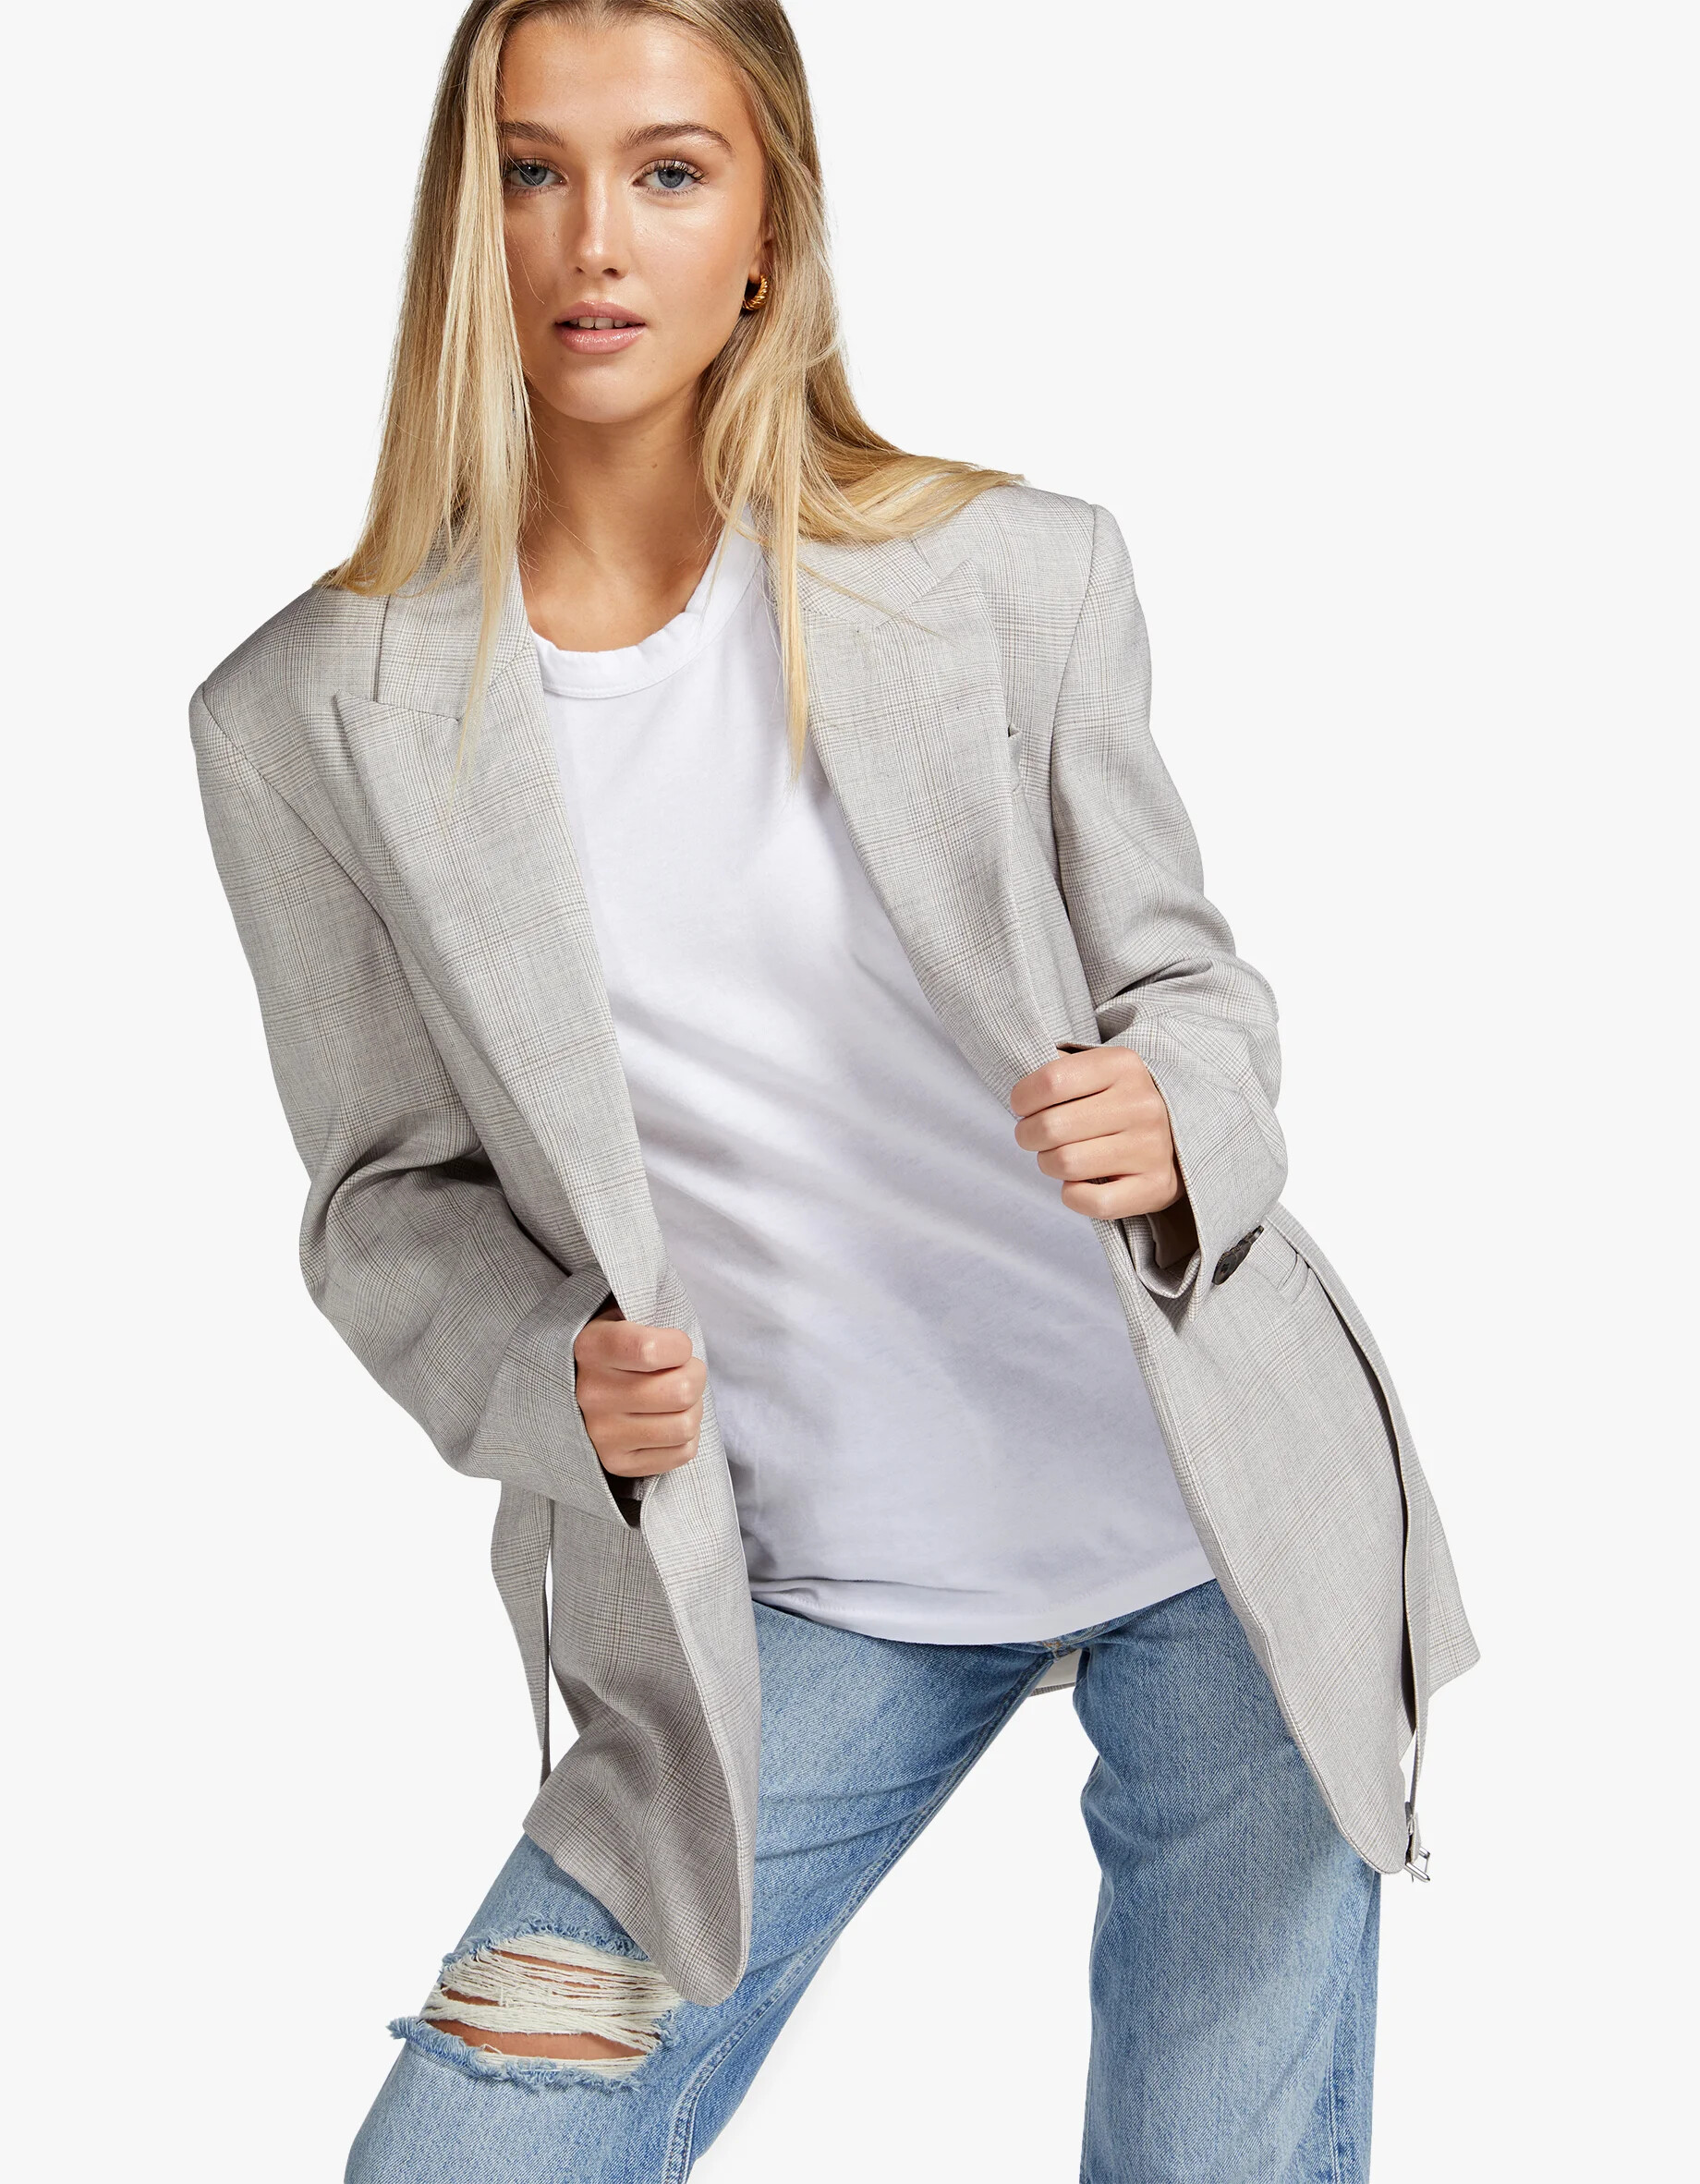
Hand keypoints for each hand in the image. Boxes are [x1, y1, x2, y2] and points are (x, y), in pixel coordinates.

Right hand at [572, 1301, 705, 1477]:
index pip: (651, 1350)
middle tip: (683, 1370)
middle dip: (695, 1374)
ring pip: (685, 1425)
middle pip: (681, 1390)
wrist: (572, 1387)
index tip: (674, 1345)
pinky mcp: (617, 1463)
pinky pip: (681, 1453)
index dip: (679, 1346)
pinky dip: (686, 1436)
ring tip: (676, 1397)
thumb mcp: (620, 1315)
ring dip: (693, 1407)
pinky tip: (667, 1420)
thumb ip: (647, 1311)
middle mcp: (590, 1394)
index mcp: (590, 1348)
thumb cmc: (615, 1346)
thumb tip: (681, 1323)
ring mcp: (601, 1434)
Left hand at [1009, 1044, 1184, 1222]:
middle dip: (1028, 1135)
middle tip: (1035, 1136)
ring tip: (1058, 1156)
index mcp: (1124, 1065)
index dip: (1022, 1098)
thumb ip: (1060, 1071)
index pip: (1049, 1082)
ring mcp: (1153, 1147)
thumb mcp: (1097, 1070)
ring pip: (1065, 1164)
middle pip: (1050, 1127)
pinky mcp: (1156, 1186)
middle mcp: (1143, 1104)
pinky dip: (1074, 1196)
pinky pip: (1093, 1202)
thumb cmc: (1118, 1102)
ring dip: (1049, 1164)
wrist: (1179, 1135)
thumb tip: (1022, 1096)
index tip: (1023, 1106)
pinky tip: (1079, 1183)